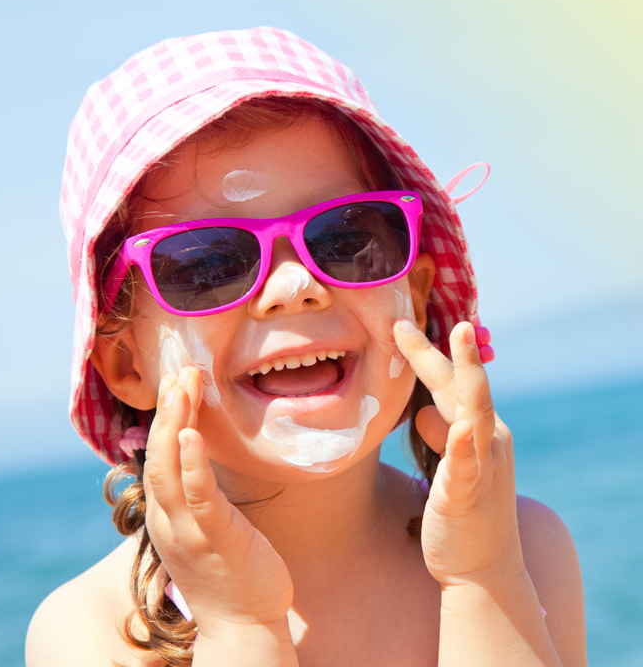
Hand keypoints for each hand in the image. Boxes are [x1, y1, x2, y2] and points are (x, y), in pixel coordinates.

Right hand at [143, 367, 293, 637]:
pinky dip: (192, 463)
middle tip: (177, 371)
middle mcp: (169, 521)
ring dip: (173, 423)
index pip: (158, 458)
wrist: (243, 628)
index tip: (175, 384)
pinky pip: (199, 495)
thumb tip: (202, 462)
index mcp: (168, 516)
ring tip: (181, 386)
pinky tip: (191, 433)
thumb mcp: (208, 528)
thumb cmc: (231, 573)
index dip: (164, 418)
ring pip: (169, 469)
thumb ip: (199, 495)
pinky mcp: (216, 538)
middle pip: (158, 455)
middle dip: (166, 410)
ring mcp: (189, 531)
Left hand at [393, 320, 522, 586]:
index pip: (451, 382)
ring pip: (474, 411)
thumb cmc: (463, 510)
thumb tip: (424, 414)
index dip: (427, 353)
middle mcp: (488, 439)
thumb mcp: (449, 466)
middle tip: (405, 321)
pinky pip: (468, 466)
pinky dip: (463, 446)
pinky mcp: (469, 495)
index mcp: (479, 429)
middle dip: (437, 350)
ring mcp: (483, 465)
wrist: (484, 568)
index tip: (400, 325)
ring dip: (468, 373)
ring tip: (460, 337)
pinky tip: (459, 429)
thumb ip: (439, 435)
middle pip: (461, 384)